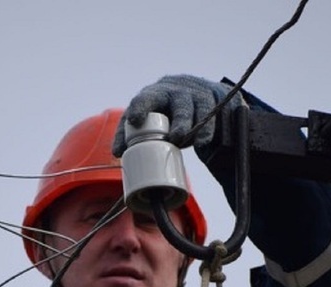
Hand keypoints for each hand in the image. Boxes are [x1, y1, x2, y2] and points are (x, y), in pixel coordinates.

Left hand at [112, 75, 242, 155]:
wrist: (193, 91)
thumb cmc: (162, 108)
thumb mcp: (145, 114)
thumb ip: (129, 132)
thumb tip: (117, 153)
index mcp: (156, 93)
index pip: (146, 97)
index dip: (140, 107)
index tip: (135, 120)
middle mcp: (177, 91)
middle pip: (180, 104)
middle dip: (179, 121)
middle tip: (175, 138)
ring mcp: (197, 95)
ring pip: (200, 109)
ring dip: (195, 127)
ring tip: (190, 142)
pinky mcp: (213, 103)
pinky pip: (212, 117)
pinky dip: (206, 131)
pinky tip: (202, 142)